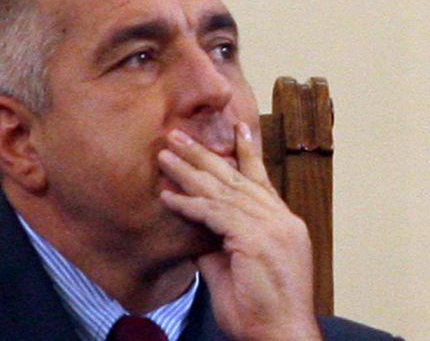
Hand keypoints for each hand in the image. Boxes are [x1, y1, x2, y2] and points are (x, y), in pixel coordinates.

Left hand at [158, 122, 321, 340]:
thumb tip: (194, 223)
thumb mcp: (237, 268)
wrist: (283, 339)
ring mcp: (271, 226)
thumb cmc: (262, 311)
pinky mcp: (255, 238)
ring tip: (165, 155)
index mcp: (282, 222)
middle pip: (235, 176)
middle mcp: (279, 218)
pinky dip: (189, 204)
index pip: (260, 179)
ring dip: (189, 171)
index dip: (247, 152)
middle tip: (179, 134)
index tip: (238, 127)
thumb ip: (217, 241)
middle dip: (204, 153)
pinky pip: (214, 213)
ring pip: (222, 189)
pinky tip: (168, 196)